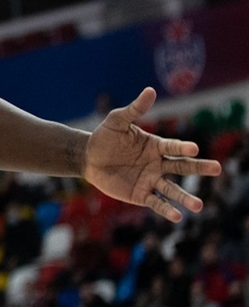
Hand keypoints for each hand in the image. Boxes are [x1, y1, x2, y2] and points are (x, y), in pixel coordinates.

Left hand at [82, 87, 221, 221]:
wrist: (88, 157)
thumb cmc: (105, 136)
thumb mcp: (117, 120)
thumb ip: (135, 109)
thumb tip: (150, 90)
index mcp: (156, 146)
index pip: (173, 147)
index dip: (182, 147)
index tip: (194, 148)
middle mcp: (158, 164)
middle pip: (182, 167)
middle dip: (199, 168)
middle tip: (217, 168)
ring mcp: (151, 180)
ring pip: (172, 189)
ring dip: (185, 197)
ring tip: (198, 205)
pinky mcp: (141, 195)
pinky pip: (156, 202)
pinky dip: (167, 209)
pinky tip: (177, 216)